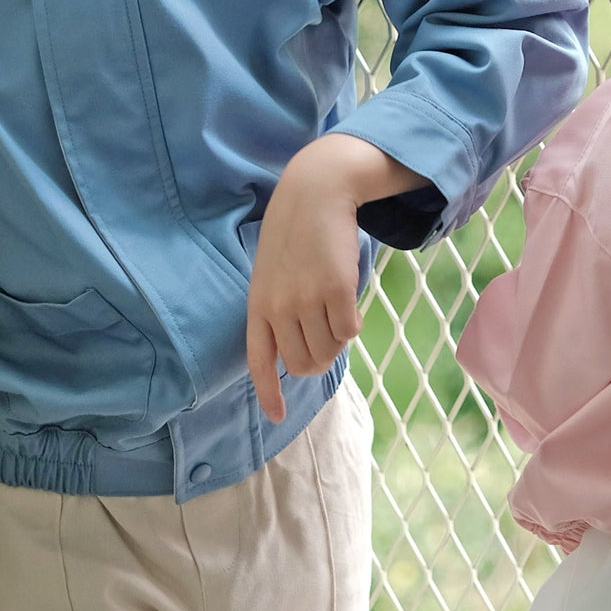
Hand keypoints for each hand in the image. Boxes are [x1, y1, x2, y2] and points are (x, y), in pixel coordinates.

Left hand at [245, 135, 424, 422]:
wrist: (315, 193)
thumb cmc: (294, 234)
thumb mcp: (271, 272)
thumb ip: (278, 309)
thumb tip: (303, 355)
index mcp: (258, 306)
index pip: (259, 361)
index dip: (269, 393)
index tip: (277, 417)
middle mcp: (279, 308)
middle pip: (304, 364)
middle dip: (319, 360)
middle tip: (328, 337)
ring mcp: (308, 300)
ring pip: (330, 351)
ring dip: (338, 340)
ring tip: (337, 312)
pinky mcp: (337, 291)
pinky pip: (350, 332)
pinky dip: (353, 323)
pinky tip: (348, 300)